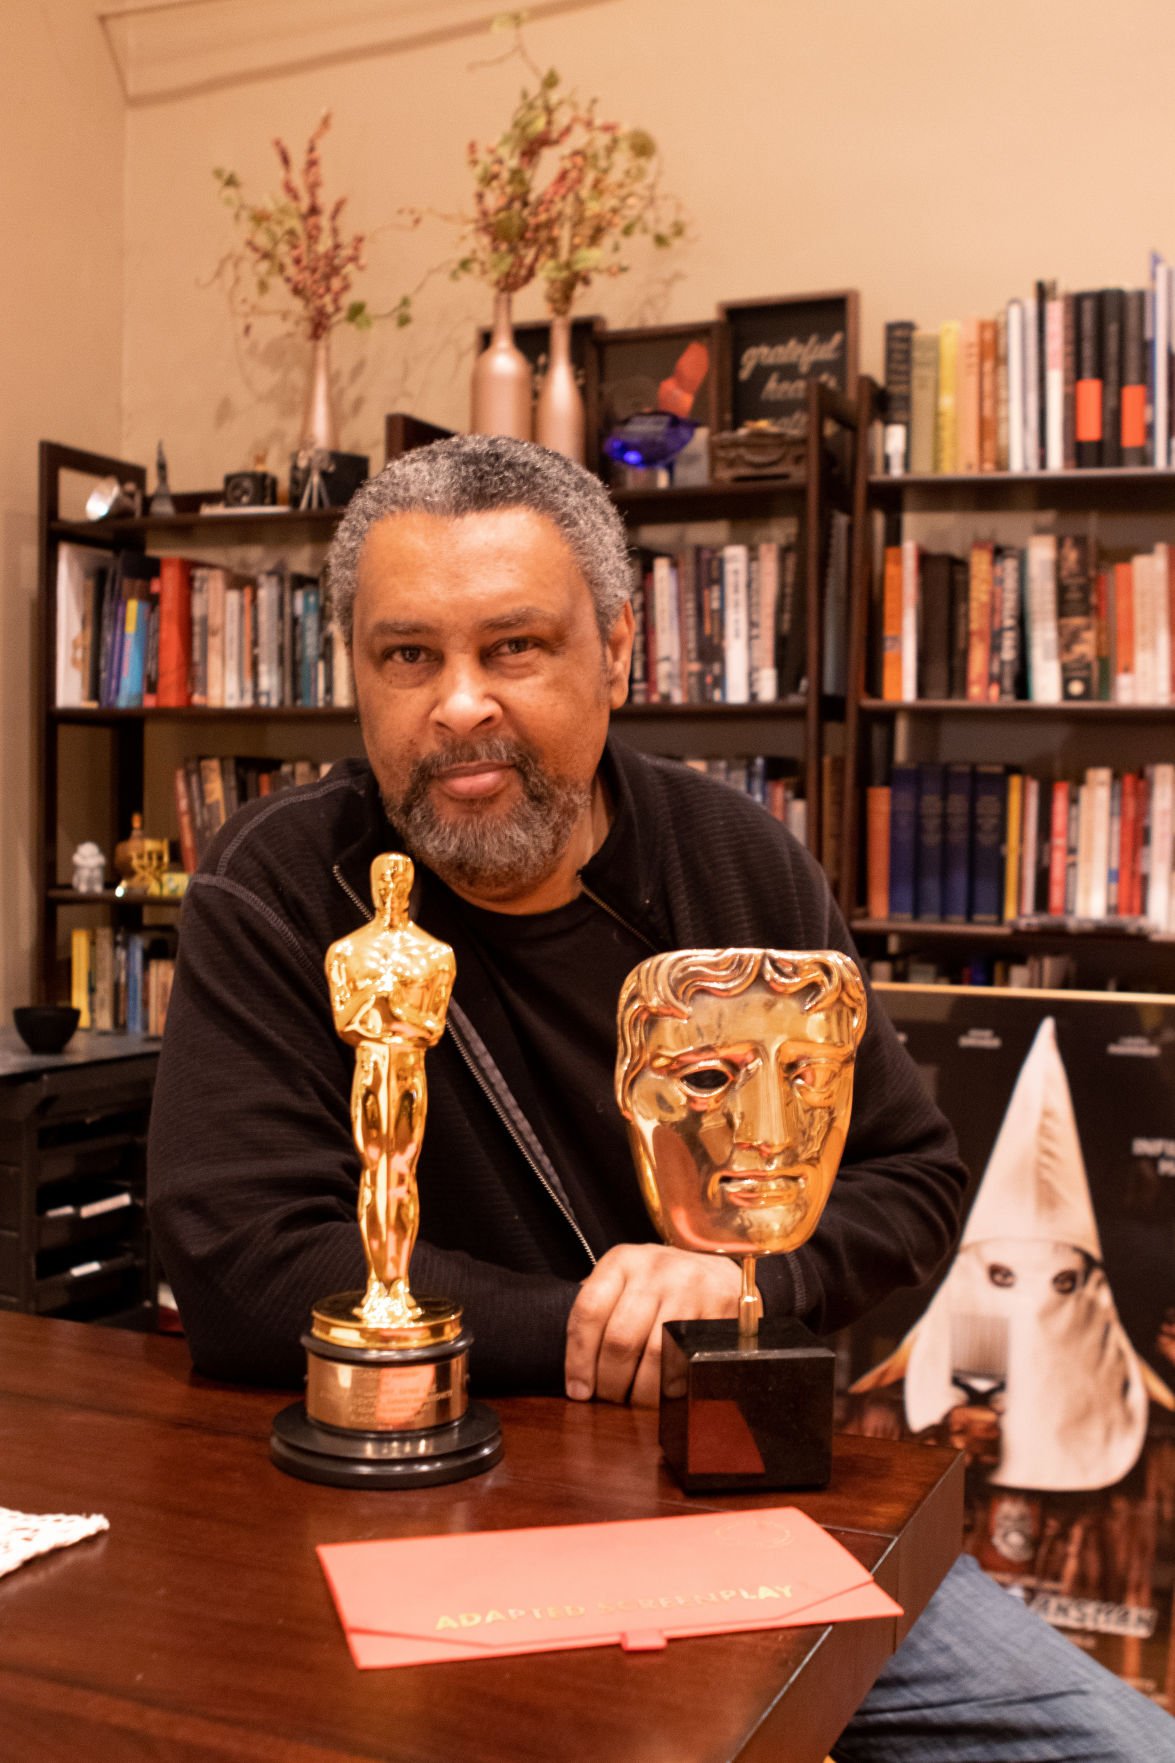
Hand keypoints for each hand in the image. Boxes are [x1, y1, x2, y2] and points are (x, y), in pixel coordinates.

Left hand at [564, 1244, 741, 1407]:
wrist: (718, 1272)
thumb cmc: (659, 1285)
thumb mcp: (625, 1279)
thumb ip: (599, 1309)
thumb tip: (574, 1365)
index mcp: (622, 1261)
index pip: (588, 1311)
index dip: (578, 1358)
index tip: (578, 1389)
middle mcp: (655, 1270)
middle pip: (620, 1339)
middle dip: (609, 1381)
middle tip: (608, 1399)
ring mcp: (689, 1288)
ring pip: (656, 1355)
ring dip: (640, 1390)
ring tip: (634, 1401)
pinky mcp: (718, 1307)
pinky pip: (689, 1359)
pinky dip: (673, 1385)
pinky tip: (665, 1393)